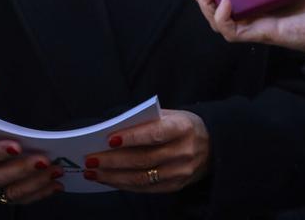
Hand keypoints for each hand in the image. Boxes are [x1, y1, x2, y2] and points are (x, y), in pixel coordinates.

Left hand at [83, 110, 209, 191]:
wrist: (214, 146)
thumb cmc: (183, 126)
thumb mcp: (172, 115)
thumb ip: (147, 121)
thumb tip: (113, 130)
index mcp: (182, 128)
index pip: (154, 134)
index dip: (132, 137)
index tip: (108, 139)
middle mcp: (183, 152)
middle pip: (143, 159)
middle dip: (113, 160)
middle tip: (90, 159)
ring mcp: (181, 172)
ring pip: (142, 178)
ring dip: (113, 176)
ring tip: (93, 172)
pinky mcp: (176, 186)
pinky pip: (146, 188)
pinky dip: (124, 185)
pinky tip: (108, 179)